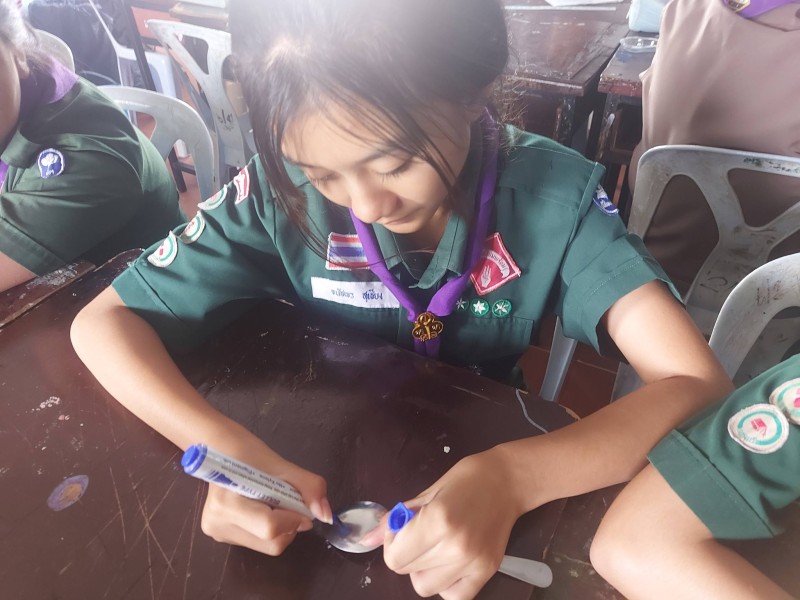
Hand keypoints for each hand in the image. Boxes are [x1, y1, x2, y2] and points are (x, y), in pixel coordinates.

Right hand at [200, 453, 330, 555]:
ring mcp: (218, 534)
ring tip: (270, 501)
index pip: (270, 527)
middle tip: (285, 499)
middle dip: (289, 523)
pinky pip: (259, 541)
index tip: (301, 503)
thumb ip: (309, 488)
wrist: (220, 449)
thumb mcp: (282, 465)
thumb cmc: (247, 452)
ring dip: (281, 526)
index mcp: (226, 506)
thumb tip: (326, 515)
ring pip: (268, 545)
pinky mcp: (221, 536)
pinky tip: (261, 508)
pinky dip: (270, 528)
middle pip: (271, 542)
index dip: (294, 517)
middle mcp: (218, 525)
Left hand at [376, 448, 525, 598]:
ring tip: (435, 547)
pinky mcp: (487, 571)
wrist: (508, 480)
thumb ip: (396, 519)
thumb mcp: (427, 492)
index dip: (392, 544)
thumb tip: (365, 539)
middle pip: (408, 572)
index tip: (403, 528)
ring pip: (427, 588)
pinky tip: (450, 562)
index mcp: (436, 521)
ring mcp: (472, 563)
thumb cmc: (466, 478)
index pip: (394, 559)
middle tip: (419, 533)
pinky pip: (455, 596)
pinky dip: (447, 584)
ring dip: (423, 571)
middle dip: (406, 554)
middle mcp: (455, 547)